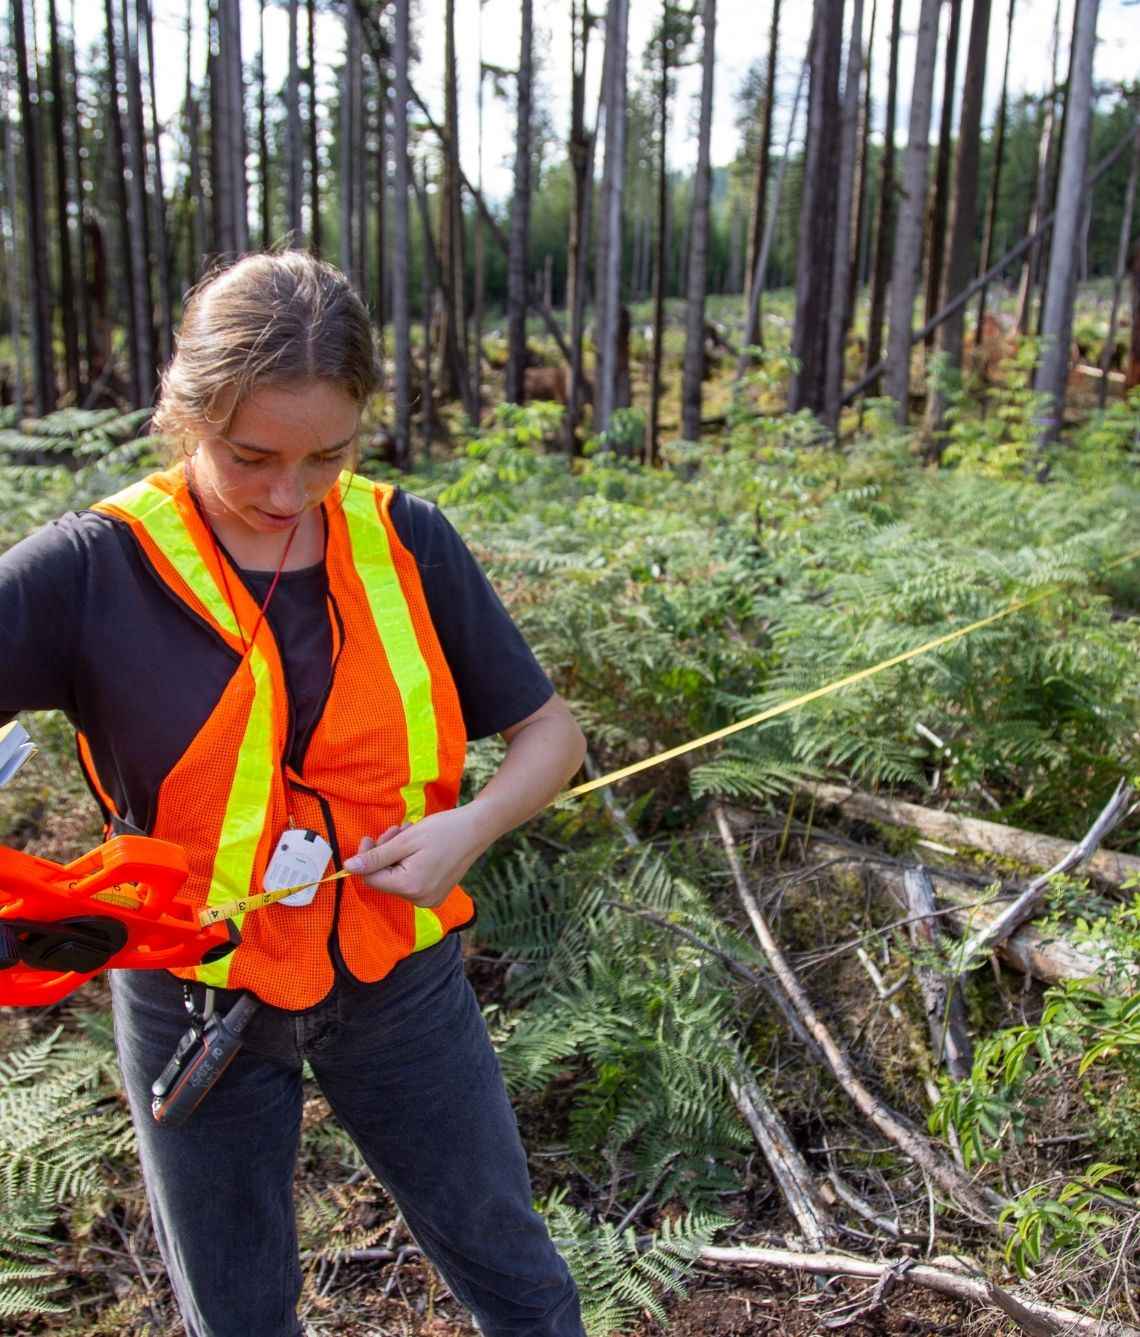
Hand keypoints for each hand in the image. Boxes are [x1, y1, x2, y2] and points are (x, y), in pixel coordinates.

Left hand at [342, 807, 488, 907]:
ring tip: (409, 834)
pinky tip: (418, 846)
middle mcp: (419, 899)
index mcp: (410, 886)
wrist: (477, 829)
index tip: (370, 837)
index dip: (365, 858)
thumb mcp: (405, 840)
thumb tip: (348, 868)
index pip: (371, 879)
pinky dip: (408, 863)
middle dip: (384, 853)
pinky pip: (410, 881)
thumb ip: (376, 857)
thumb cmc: (443, 830)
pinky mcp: (435, 894)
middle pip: (384, 879)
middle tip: (395, 830)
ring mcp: (429, 899)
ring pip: (396, 878)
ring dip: (396, 855)